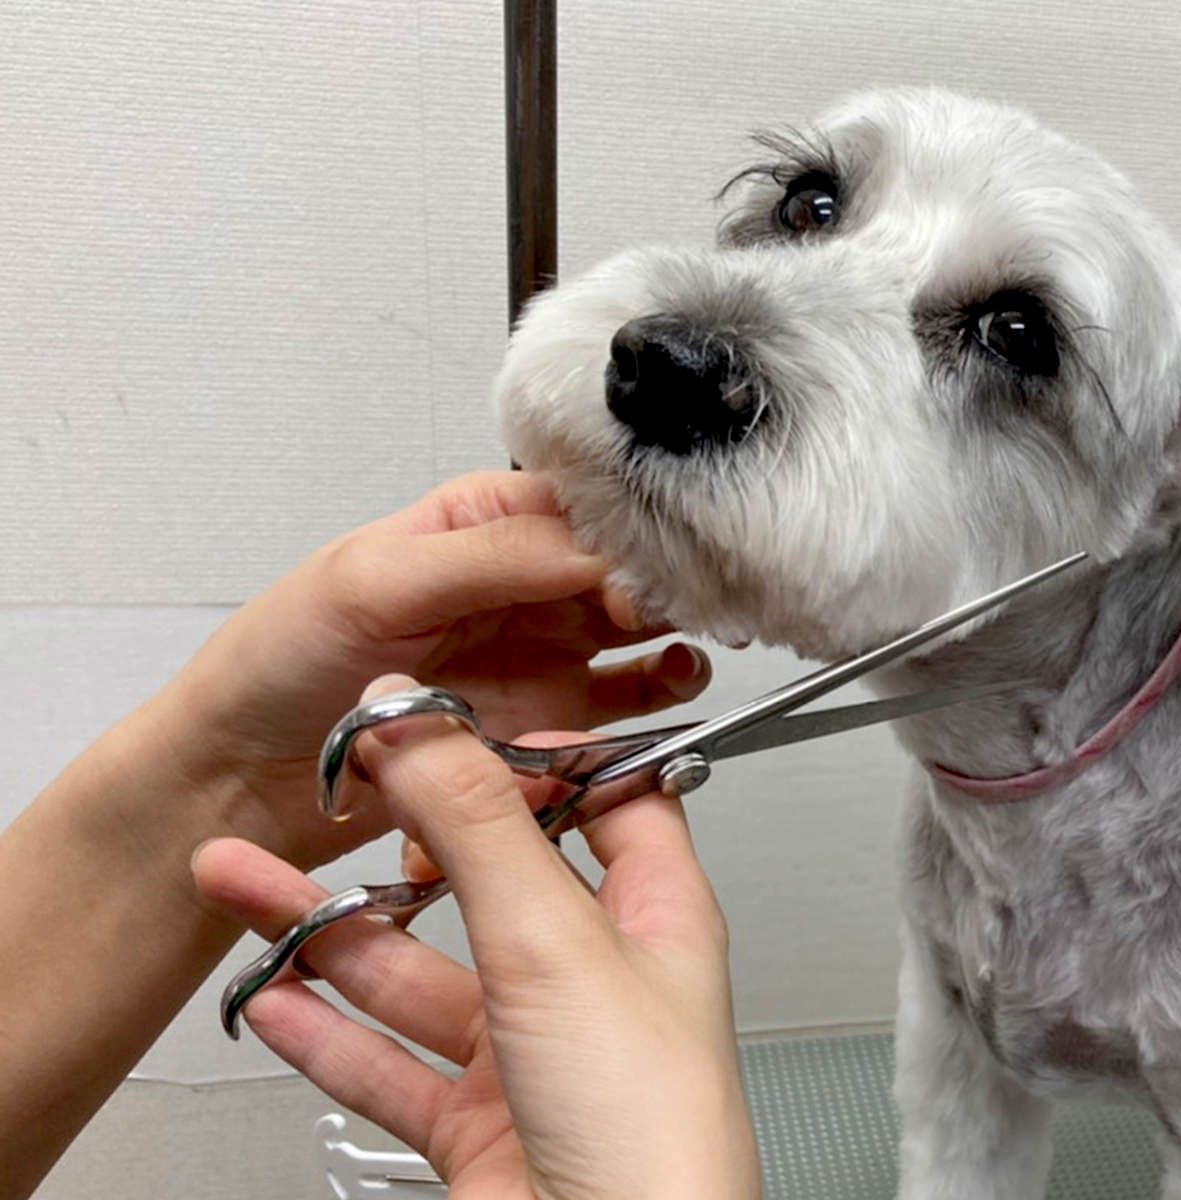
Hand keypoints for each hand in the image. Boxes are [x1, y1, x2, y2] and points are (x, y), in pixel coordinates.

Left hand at [147, 471, 709, 869]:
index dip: (630, 527)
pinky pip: (625, 709)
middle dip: (668, 579)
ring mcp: (541, 655)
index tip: (650, 561)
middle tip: (688, 604)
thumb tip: (601, 550)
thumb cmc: (279, 661)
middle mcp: (522, 584)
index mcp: (480, 523)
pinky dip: (661, 696)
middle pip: (627, 566)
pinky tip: (674, 683)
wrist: (242, 778)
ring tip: (693, 643)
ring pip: (641, 631)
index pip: (584, 505)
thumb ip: (492, 559)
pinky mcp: (548, 725)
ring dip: (678, 632)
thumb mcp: (374, 583)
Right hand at [194, 675, 760, 1199]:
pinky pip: (385, 1068)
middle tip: (327, 795)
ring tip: (240, 882)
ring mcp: (533, 1058)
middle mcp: (597, 981)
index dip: (528, 758)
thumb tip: (418, 722)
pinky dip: (324, 1033)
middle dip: (396, 841)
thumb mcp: (556, 943)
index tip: (441, 723)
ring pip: (415, 977)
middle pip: (485, 883)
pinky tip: (269, 997)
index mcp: (656, 918)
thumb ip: (480, 827)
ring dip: (327, 932)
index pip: (604, 799)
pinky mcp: (478, 1130)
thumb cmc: (651, 1131)